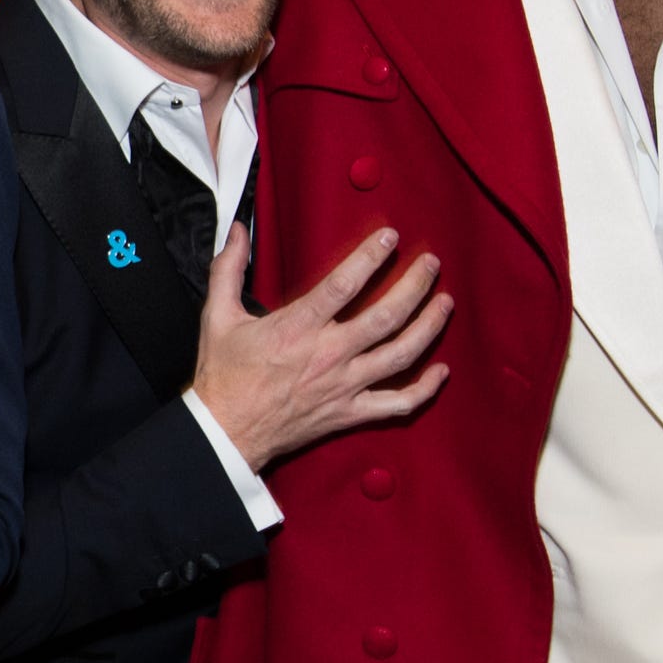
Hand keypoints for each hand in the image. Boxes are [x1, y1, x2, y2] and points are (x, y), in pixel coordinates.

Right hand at [191, 228, 451, 470]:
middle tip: (432, 264)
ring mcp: (344, 386)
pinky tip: (442, 371)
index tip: (390, 236)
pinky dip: (425, 389)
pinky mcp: (350, 413)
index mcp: (298, 328)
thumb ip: (228, 269)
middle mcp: (328, 355)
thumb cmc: (222, 375)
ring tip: (445, 303)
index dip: (370, 257)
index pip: (344, 284)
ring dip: (429, 327)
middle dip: (415, 286)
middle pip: (386, 316)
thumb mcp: (217, 316)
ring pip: (401, 355)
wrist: (225, 432)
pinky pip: (398, 403)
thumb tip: (237, 230)